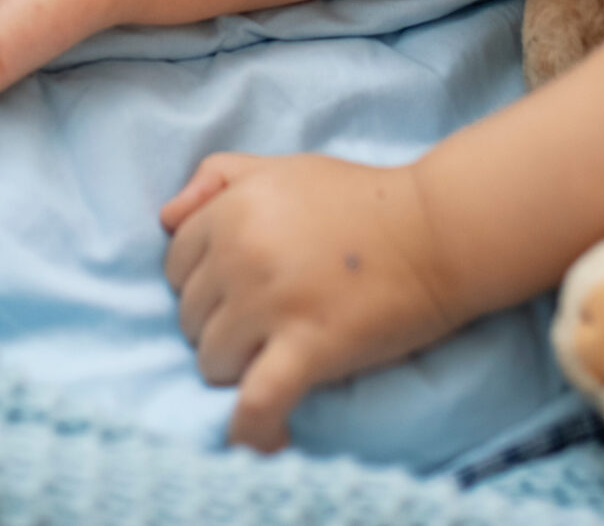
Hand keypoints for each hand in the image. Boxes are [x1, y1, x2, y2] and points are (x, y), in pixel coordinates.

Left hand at [159, 153, 463, 451]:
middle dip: (221, 327)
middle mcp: (241, 253)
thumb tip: (166, 218)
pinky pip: (257, 403)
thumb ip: (217, 177)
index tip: (237, 294)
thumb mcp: (281, 167)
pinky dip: (254, 429)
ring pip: (212, 362)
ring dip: (240, 370)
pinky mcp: (309, 346)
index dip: (204, 286)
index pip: (175, 268)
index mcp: (232, 210)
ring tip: (279, 360)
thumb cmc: (362, 198)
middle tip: (268, 324)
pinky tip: (269, 436)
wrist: (438, 230)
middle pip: (189, 318)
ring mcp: (272, 302)